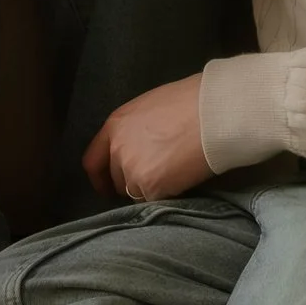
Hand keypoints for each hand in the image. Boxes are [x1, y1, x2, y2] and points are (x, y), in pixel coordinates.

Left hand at [83, 74, 210, 201]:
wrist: (212, 113)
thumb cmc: (190, 102)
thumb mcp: (150, 108)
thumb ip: (135, 130)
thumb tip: (141, 145)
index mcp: (115, 125)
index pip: (93, 161)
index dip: (100, 178)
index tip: (107, 188)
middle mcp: (118, 149)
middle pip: (116, 179)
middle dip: (130, 183)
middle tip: (154, 179)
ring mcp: (132, 170)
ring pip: (134, 193)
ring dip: (149, 190)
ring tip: (172, 177)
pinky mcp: (150, 187)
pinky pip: (153, 201)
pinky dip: (165, 197)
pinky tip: (181, 181)